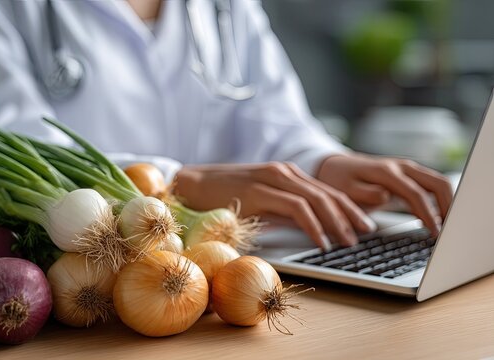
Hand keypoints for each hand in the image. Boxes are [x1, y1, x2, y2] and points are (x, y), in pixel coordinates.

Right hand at [173, 162, 376, 249]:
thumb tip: (306, 230)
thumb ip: (282, 211)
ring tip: (349, 241)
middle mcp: (284, 172)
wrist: (190, 185)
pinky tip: (321, 240)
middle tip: (367, 233)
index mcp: (286, 174)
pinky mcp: (261, 190)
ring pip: (317, 199)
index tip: (364, 224)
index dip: (349, 207)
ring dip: (337, 222)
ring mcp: (273, 179)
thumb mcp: (259, 203)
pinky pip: (297, 208)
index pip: (326, 190)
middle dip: (352, 214)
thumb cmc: (222, 197)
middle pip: (328, 192)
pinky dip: (313, 225)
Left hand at [316, 153, 452, 234]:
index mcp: (386, 171)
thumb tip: (386, 196)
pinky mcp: (409, 176)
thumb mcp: (346, 189)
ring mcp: (407, 170)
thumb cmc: (339, 180)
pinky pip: (431, 186)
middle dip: (449, 206)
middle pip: (437, 183)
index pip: (416, 193)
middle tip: (450, 230)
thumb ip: (365, 193)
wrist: (335, 167)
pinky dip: (440, 201)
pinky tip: (439, 219)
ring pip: (438, 183)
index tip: (435, 232)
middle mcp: (401, 167)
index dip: (428, 214)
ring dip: (448, 203)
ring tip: (448, 227)